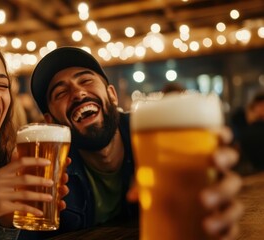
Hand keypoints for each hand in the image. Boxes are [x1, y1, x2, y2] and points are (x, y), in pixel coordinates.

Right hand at [0, 157, 70, 225]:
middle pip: (25, 178)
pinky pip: (21, 207)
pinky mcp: (2, 207)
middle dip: (41, 180)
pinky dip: (32, 210)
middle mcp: (1, 182)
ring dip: (40, 196)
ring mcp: (1, 194)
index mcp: (1, 172)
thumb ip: (8, 171)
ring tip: (50, 198)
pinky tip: (40, 212)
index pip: (20, 162)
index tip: (47, 162)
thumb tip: (18, 155)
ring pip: (25, 194)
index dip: (35, 161)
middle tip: (52, 182)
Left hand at [127, 127, 243, 239]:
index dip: (223, 135)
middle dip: (226, 162)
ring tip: (204, 203)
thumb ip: (144, 183)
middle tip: (213, 162)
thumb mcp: (153, 179)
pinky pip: (232, 226)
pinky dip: (227, 230)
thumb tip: (131, 196)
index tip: (217, 134)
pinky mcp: (223, 220)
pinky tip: (216, 234)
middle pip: (229, 163)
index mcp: (205, 161)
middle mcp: (219, 178)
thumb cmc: (166, 185)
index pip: (220, 144)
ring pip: (233, 198)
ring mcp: (223, 200)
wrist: (175, 215)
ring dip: (222, 198)